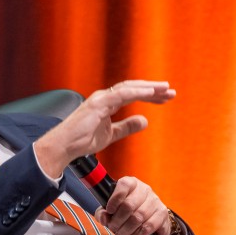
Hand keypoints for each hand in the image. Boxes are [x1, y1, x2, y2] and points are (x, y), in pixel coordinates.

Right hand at [34, 80, 174, 178]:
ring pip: (129, 88)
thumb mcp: (110, 134)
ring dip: (148, 88)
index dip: (149, 95)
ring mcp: (101, 99)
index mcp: (107, 103)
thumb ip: (126, 127)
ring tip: (164, 89)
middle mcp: (104, 97)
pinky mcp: (98, 103)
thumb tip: (144, 121)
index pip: (132, 94)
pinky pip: (121, 94)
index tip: (164, 98)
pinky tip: (150, 92)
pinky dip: (136, 92)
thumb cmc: (81, 140)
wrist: (65, 146)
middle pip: (133, 88)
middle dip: (153, 89)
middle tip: (170, 91)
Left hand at [95, 176, 170, 234]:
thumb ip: (103, 213)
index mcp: (131, 183)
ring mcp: (155, 201)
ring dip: (126, 230)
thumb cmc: (125, 211)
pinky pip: (149, 226)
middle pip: (129, 205)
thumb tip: (104, 219)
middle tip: (113, 229)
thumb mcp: (111, 209)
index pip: (124, 185)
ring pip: (139, 217)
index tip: (109, 211)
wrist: (148, 217)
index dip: (114, 199)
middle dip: (118, 220)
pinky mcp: (162, 214)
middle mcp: (145, 189)